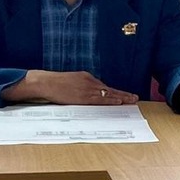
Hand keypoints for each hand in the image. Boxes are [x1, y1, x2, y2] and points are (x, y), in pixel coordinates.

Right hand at [6, 70, 137, 104]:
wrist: (45, 83)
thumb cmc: (53, 84)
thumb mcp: (69, 83)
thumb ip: (79, 88)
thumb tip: (85, 96)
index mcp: (85, 77)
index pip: (103, 86)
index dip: (113, 92)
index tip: (123, 95)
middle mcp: (89, 81)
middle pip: (109, 89)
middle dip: (122, 94)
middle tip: (134, 97)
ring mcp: (87, 88)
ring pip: (108, 94)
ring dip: (121, 98)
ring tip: (132, 101)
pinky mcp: (83, 96)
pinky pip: (100, 99)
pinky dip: (110, 100)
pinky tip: (118, 102)